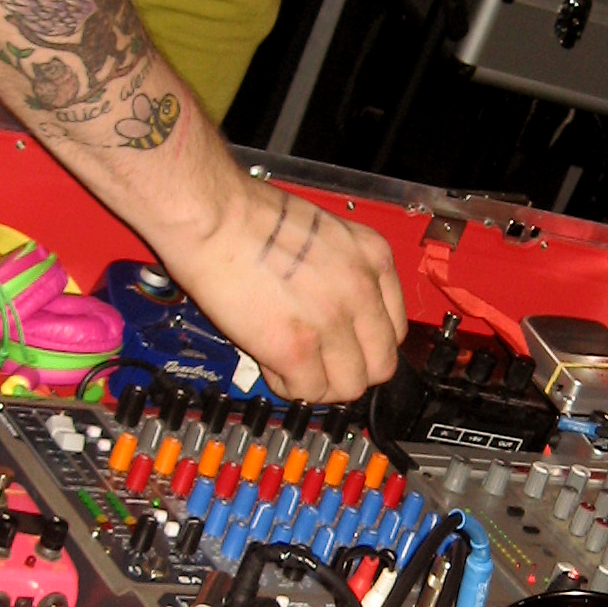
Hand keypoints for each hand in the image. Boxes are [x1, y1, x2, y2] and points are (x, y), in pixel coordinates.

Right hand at [159, 171, 406, 402]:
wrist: (212, 215)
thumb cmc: (250, 214)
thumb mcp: (325, 232)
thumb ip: (343, 272)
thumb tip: (340, 308)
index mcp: (373, 257)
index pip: (395, 329)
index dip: (367, 345)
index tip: (348, 348)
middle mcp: (361, 290)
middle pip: (381, 365)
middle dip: (351, 372)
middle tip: (322, 366)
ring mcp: (331, 322)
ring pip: (349, 387)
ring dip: (321, 384)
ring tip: (292, 365)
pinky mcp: (296, 347)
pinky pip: (308, 391)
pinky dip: (289, 386)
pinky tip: (271, 364)